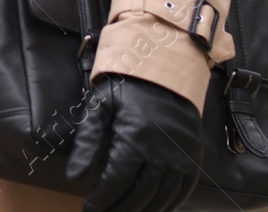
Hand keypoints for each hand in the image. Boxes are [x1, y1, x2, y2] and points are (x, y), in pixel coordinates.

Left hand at [65, 74, 201, 211]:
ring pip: (160, 198)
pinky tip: (150, 210)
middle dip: (118, 209)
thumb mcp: (101, 105)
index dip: (101, 199)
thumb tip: (73, 176)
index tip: (89, 208)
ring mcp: (182, 157)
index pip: (116, 181)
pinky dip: (166, 206)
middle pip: (138, 195)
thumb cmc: (128, 87)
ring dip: (141, 211)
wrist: (166, 70)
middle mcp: (162, 151)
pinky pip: (181, 192)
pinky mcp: (194, 158)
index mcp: (136, 138)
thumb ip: (87, 142)